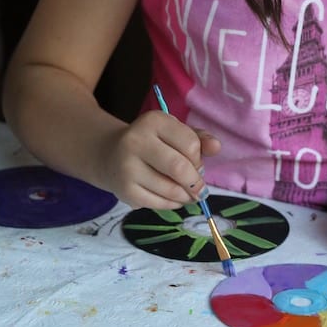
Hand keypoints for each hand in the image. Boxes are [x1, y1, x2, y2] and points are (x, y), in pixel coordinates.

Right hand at [100, 110, 220, 207]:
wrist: (110, 155)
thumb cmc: (152, 143)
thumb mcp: (174, 133)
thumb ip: (198, 138)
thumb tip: (216, 147)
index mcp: (153, 121)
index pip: (190, 144)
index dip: (199, 158)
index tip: (195, 162)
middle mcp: (136, 141)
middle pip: (179, 168)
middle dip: (195, 182)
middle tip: (199, 188)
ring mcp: (128, 167)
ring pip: (171, 190)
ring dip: (186, 196)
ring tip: (187, 194)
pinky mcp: (125, 190)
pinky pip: (159, 204)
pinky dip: (172, 204)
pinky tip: (171, 198)